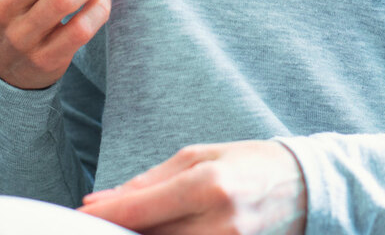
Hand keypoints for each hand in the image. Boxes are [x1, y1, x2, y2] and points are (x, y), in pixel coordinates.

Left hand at [78, 140, 305, 234]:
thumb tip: (100, 201)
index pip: (139, 209)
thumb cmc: (248, 163)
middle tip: (98, 225)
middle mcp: (218, 222)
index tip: (79, 216)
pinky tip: (159, 233)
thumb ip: (148, 181)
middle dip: (118, 232)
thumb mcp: (199, 157)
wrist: (305, 185)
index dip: (103, 216)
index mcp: (207, 184)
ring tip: (134, 228)